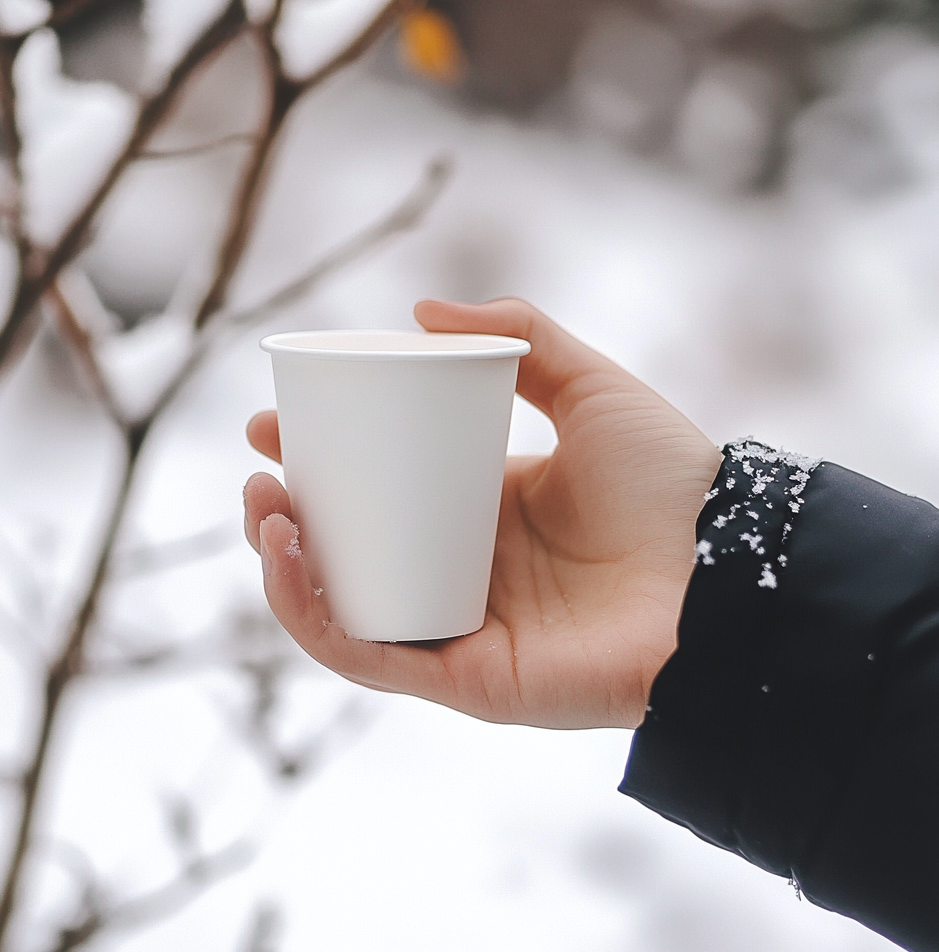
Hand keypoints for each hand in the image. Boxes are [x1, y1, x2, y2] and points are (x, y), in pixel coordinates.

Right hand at [244, 299, 720, 728]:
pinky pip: (367, 656)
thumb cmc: (671, 483)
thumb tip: (422, 308)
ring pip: (343, 609)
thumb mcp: (590, 387)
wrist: (729, 572)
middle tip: (258, 474)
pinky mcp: (465, 679)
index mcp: (481, 510)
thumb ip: (522, 335)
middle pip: (350, 552)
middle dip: (284, 517)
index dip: (317, 460)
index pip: (377, 490)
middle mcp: (461, 571)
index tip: (271, 423)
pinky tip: (290, 560)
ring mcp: (459, 628)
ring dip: (282, 567)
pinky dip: (315, 617)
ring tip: (264, 511)